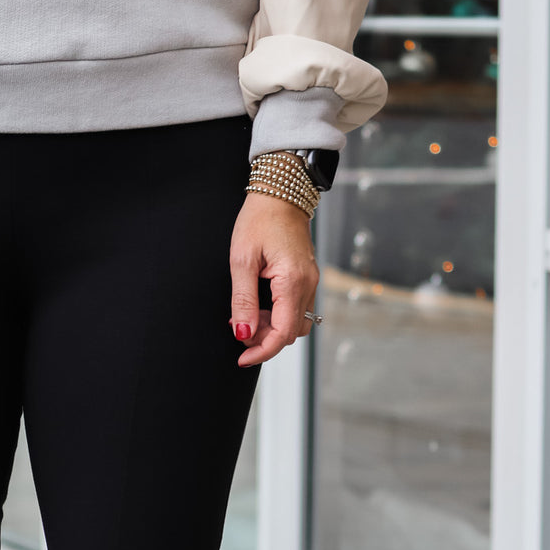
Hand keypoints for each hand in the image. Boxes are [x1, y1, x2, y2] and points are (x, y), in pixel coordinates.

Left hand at [228, 191, 319, 366]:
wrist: (280, 192)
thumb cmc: (260, 219)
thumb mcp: (242, 260)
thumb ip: (243, 301)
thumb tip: (243, 333)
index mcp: (293, 282)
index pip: (282, 334)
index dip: (261, 351)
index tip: (241, 357)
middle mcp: (308, 285)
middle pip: (290, 333)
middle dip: (264, 339)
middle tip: (239, 326)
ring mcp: (310, 282)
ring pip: (294, 324)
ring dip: (271, 328)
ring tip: (247, 314)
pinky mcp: (306, 278)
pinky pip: (296, 309)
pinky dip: (278, 315)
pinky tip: (260, 305)